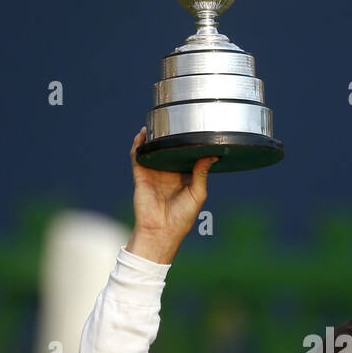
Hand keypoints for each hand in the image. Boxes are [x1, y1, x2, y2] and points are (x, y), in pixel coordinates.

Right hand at [125, 126, 218, 262]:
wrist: (161, 232)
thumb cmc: (182, 218)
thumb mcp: (197, 194)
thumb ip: (201, 173)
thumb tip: (213, 155)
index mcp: (183, 177)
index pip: (185, 155)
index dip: (188, 144)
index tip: (196, 129)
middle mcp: (168, 173)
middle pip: (168, 150)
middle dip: (170, 136)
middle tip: (176, 120)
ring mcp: (154, 174)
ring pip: (153, 151)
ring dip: (153, 138)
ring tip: (157, 122)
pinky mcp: (141, 176)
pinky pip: (139, 157)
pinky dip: (139, 145)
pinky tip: (142, 134)